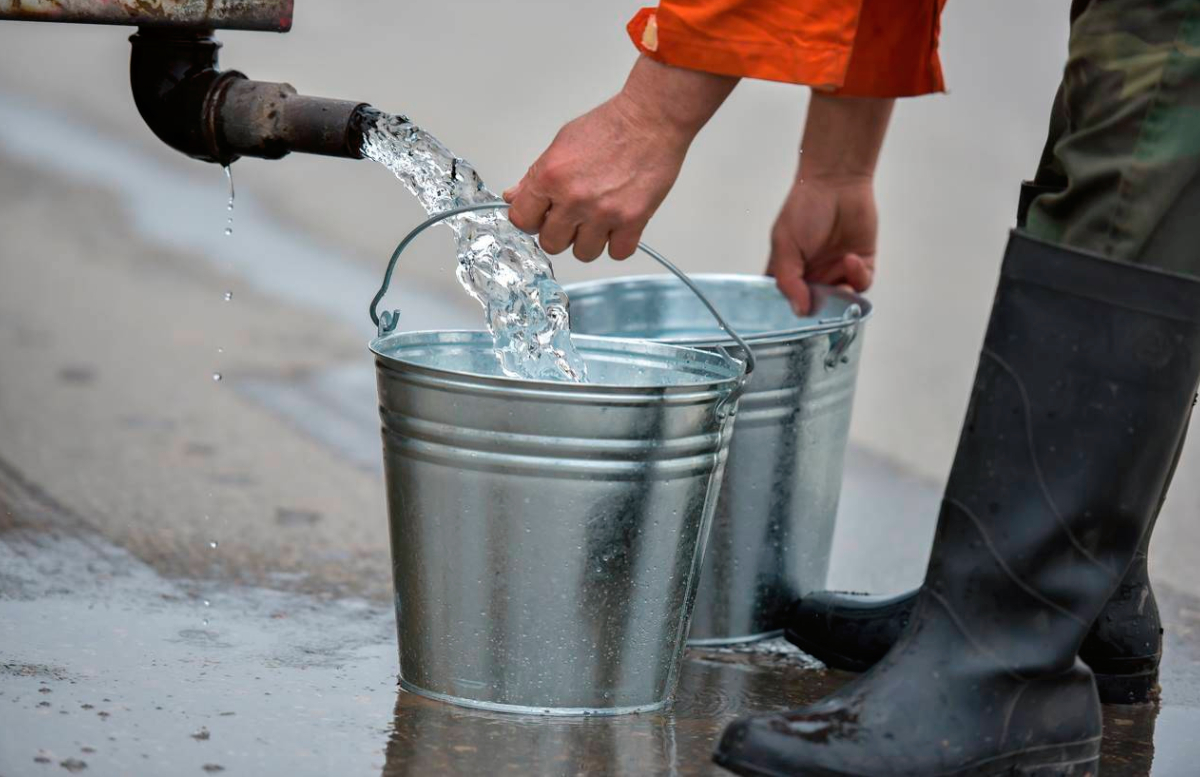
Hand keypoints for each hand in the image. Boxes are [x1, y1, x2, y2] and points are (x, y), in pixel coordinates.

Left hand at [504, 56, 736, 260]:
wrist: (650, 120)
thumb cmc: (610, 126)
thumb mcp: (561, 144)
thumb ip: (536, 176)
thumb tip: (515, 197)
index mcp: (550, 177)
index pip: (522, 220)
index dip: (531, 220)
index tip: (541, 217)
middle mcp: (574, 198)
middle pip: (551, 243)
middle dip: (560, 232)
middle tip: (572, 217)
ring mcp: (603, 213)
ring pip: (583, 253)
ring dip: (588, 241)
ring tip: (597, 220)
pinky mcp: (632, 220)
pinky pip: (617, 253)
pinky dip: (617, 243)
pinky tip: (617, 226)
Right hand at [768, 177, 876, 314]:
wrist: (836, 182)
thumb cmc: (804, 208)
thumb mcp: (784, 244)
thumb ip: (788, 279)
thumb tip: (799, 310)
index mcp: (789, 274)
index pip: (788, 304)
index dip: (792, 314)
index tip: (797, 317)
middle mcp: (813, 277)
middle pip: (817, 309)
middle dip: (821, 312)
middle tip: (823, 306)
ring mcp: (837, 272)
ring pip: (842, 303)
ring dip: (842, 299)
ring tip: (840, 286)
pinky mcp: (860, 265)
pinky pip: (861, 284)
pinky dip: (857, 277)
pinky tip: (851, 259)